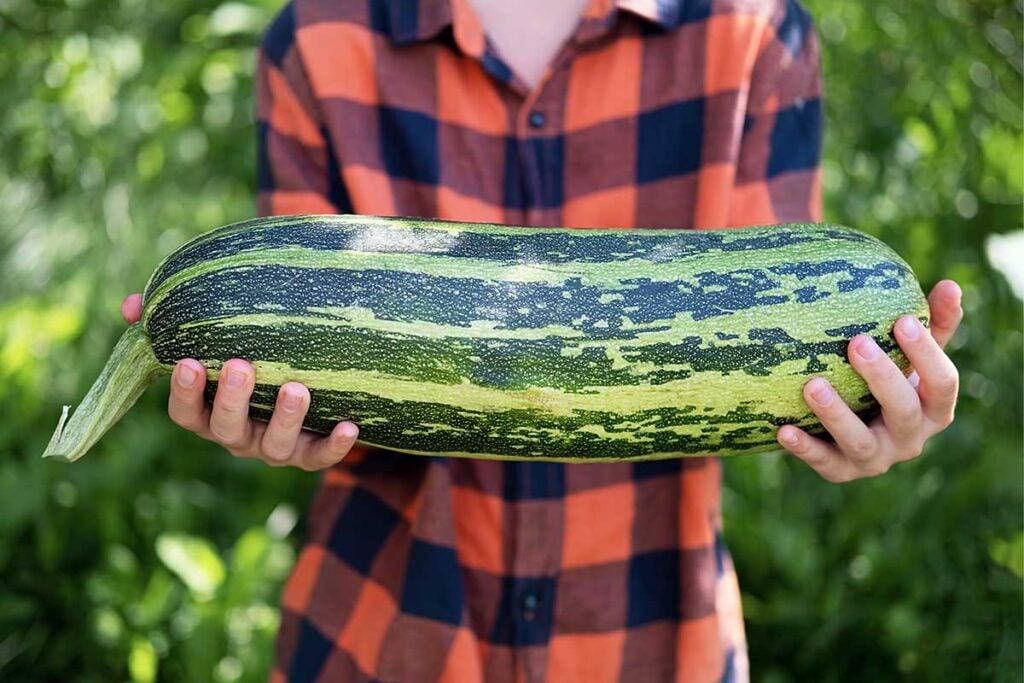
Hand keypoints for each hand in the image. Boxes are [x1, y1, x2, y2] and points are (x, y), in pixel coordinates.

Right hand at [121, 293, 358, 469]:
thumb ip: (177, 321)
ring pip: (273, 447)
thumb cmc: (250, 356)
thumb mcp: (216, 338)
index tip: (189, 361)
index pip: (186, 413)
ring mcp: (273, 448)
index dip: (185, 392)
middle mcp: (237, 436)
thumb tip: (132, 304)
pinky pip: (320, 457)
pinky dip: (334, 446)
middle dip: (234, 399)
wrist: (308, 388)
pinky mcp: (309, 454)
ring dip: (284, 419)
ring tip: (296, 388)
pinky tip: (351, 425)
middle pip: (227, 428)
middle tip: (242, 366)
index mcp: (210, 413)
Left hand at [776, 280, 961, 482]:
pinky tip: (783, 430)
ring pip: (860, 442)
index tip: (903, 321)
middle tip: (856, 343)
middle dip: (881, 378)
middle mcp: (911, 439)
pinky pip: (823, 462)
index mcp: (934, 408)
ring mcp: (876, 458)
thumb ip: (931, 325)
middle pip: (903, 412)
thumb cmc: (889, 380)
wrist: (856, 428)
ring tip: (813, 385)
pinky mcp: (842, 472)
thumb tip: (951, 285)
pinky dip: (804, 448)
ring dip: (836, 414)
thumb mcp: (911, 356)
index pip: (942, 384)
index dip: (926, 354)